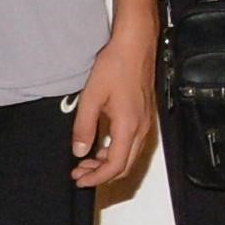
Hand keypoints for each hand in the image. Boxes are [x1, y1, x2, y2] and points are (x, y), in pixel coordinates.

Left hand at [71, 18, 156, 187]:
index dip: (96, 178)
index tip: (79, 180)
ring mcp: (145, 122)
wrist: (136, 45)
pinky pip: (132, 143)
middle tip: (79, 173)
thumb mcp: (91, 97)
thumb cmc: (116, 65)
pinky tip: (101, 144)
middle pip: (125, 166)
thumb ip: (84, 127)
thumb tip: (79, 150)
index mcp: (128, 127)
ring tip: (86, 160)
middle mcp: (141, 128)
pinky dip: (116, 151)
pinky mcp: (144, 115)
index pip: (115, 165)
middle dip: (101, 174)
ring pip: (129, 156)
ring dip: (109, 163)